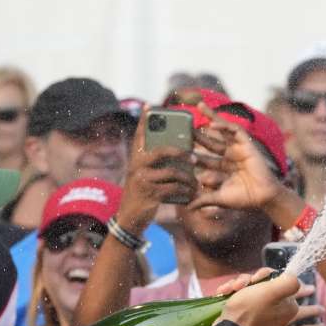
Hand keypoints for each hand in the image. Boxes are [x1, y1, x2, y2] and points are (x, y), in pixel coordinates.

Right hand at [116, 111, 197, 231]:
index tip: (150, 107)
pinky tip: (191, 195)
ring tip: (196, 183)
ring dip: (188, 178)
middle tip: (194, 156)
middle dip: (180, 152)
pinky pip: (173, 188)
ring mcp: (142, 180)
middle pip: (161, 151)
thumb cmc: (141, 195)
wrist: (129, 219)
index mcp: (136, 158)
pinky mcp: (149, 194)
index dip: (145, 121)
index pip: (140, 135)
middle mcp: (136, 166)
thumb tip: (175, 151)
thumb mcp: (143, 176)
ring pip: (172, 173)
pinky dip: (185, 192)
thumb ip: (152, 164)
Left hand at [187, 102, 282, 212]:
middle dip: (198, 132)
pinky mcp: (247, 144)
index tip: (178, 147)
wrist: (262, 198)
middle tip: (184, 124)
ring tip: (200, 105)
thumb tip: (188, 207)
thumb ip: (204, 200)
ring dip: (212, 117)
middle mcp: (228, 156)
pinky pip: (235, 131)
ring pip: (222, 129)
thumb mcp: (219, 198)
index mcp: (221, 167)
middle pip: (210, 140)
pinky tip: (212, 124)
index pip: (204, 157)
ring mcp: (237, 149)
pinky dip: (224, 126)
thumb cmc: (244, 198)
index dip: (192, 152)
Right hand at [219, 270, 299, 325]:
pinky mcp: (249, 318)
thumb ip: (289, 282)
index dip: (265, 275)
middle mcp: (278, 311)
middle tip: (239, 285)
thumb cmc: (249, 312)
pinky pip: (244, 299)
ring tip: (229, 290)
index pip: (280, 280)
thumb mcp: (272, 292)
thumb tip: (292, 276)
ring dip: (239, 286)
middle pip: (265, 283)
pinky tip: (224, 293)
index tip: (255, 279)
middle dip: (249, 281)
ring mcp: (263, 315)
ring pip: (252, 289)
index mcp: (289, 306)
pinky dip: (234, 294)